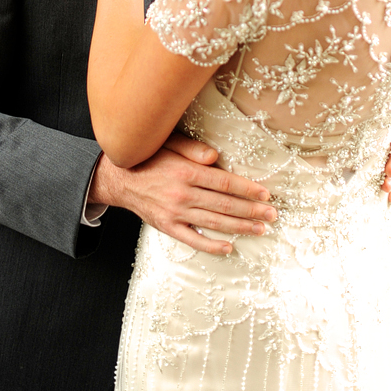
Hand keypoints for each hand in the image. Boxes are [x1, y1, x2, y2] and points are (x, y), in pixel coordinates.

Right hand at [90, 133, 276, 256]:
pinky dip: (212, 246)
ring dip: (240, 227)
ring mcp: (175, 213)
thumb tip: (216, 157)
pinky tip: (229, 247)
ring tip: (260, 229)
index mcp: (186, 172)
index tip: (266, 194)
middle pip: (225, 205)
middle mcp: (183, 194)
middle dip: (252, 210)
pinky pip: (193, 240)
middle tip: (272, 215)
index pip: (224, 182)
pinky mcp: (167, 227)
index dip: (247, 189)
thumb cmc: (148, 157)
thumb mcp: (168, 143)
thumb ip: (192, 149)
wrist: (119, 178)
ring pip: (214, 222)